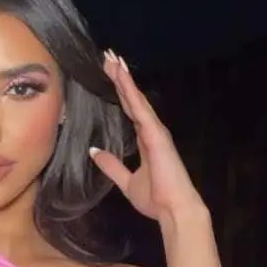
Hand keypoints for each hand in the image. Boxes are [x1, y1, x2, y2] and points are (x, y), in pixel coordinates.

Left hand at [90, 50, 204, 221]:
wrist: (172, 210)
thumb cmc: (155, 198)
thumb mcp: (126, 181)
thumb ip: (111, 165)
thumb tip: (94, 152)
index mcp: (146, 141)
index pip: (130, 110)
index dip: (120, 92)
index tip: (110, 74)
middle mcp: (152, 131)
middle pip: (133, 99)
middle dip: (120, 78)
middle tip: (108, 56)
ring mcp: (155, 131)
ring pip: (136, 99)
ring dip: (124, 79)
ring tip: (112, 59)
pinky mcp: (156, 134)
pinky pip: (140, 109)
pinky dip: (130, 92)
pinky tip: (121, 77)